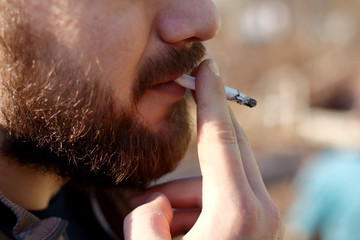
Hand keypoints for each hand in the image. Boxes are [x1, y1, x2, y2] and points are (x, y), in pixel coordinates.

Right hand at [123, 59, 283, 238]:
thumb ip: (144, 216)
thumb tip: (155, 201)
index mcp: (236, 212)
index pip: (220, 136)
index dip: (210, 96)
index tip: (206, 67)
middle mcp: (260, 211)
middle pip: (229, 146)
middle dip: (201, 129)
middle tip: (188, 97)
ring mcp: (266, 221)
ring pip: (220, 179)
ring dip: (184, 193)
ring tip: (159, 222)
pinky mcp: (260, 229)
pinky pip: (226, 199)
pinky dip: (198, 208)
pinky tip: (178, 231)